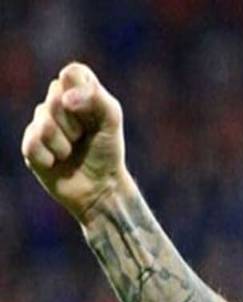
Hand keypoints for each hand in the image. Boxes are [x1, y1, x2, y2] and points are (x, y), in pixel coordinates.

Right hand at [21, 62, 126, 223]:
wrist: (101, 186)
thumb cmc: (107, 151)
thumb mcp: (111, 121)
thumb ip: (97, 100)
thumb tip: (65, 98)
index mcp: (79, 93)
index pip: (72, 73)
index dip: (77, 89)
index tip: (87, 109)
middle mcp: (56, 104)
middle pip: (55, 97)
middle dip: (74, 123)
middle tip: (83, 137)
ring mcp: (41, 124)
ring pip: (43, 122)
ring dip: (63, 143)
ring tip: (71, 152)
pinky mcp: (31, 146)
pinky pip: (32, 144)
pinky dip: (49, 157)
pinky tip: (57, 163)